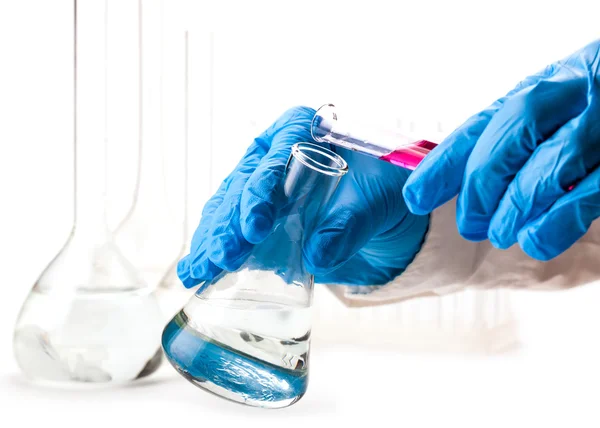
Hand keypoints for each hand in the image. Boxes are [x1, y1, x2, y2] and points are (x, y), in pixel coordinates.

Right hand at [178, 106, 428, 287]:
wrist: (379, 212)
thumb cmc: (381, 190)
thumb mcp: (377, 201)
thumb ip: (352, 223)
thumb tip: (317, 255)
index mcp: (303, 131)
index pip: (276, 153)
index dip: (260, 189)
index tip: (257, 228)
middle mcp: (274, 154)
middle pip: (243, 184)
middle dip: (230, 223)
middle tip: (224, 256)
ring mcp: (259, 184)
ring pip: (227, 208)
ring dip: (213, 239)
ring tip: (199, 269)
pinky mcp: (254, 213)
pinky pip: (227, 227)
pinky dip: (212, 248)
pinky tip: (196, 268)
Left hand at [403, 39, 599, 260]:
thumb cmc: (583, 117)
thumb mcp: (543, 117)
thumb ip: (500, 140)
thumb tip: (437, 178)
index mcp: (541, 86)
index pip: (481, 123)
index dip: (443, 163)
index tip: (415, 198)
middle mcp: (573, 94)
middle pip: (515, 129)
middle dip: (481, 184)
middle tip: (471, 224)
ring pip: (552, 162)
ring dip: (516, 206)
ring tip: (501, 233)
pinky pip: (591, 192)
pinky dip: (557, 221)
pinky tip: (535, 240)